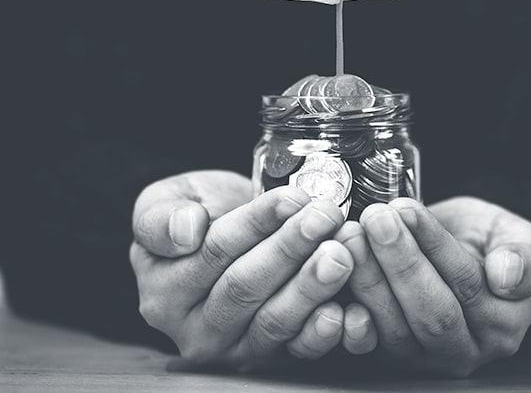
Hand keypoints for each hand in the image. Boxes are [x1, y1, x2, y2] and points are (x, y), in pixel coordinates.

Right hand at [130, 170, 357, 369]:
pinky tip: (344, 309)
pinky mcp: (272, 359)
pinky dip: (323, 333)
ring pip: (274, 321)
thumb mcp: (162, 204)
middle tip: (325, 218)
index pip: (214, 252)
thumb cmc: (198, 218)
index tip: (292, 197)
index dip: (256, 223)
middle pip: (246, 287)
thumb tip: (185, 231)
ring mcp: (235, 349)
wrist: (223, 241)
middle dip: (290, 249)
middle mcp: (196, 330)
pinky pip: (298, 351)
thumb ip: (160, 218)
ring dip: (312, 286)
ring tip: (341, 253)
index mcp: (163, 291)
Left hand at [335, 196, 530, 376]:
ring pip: (395, 328)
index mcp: (504, 322)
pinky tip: (335, 274)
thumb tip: (507, 276)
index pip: (468, 285)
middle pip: (431, 313)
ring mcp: (425, 358)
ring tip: (352, 235)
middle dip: (399, 262)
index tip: (406, 209)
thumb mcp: (516, 236)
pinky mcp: (389, 357)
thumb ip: (526, 256)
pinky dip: (347, 310)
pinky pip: (366, 342)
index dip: (434, 246)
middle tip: (375, 219)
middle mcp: (467, 349)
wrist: (453, 250)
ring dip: (368, 278)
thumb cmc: (484, 243)